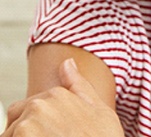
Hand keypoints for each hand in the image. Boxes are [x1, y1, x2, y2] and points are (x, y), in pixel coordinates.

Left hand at [2, 58, 123, 136]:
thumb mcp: (98, 110)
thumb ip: (79, 85)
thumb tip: (66, 63)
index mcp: (57, 95)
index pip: (27, 109)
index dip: (39, 126)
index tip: (54, 134)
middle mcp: (38, 106)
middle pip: (14, 123)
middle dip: (25, 134)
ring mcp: (26, 127)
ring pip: (10, 136)